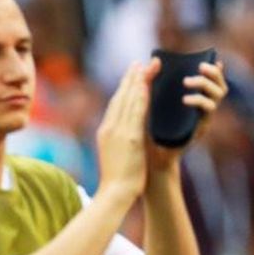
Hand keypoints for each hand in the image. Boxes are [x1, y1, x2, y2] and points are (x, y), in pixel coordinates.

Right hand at [95, 61, 154, 201]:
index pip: (115, 104)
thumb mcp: (116, 154)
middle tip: (140, 62)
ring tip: (146, 66)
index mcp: (105, 131)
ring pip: (128, 100)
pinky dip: (141, 96)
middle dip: (131, 78)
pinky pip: (136, 112)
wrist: (114, 193)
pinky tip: (148, 85)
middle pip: (120, 97)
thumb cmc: (117, 178)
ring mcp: (118, 132)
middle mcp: (109, 127)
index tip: (132, 74)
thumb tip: (128, 132)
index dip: (124, 87)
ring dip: (138, 81)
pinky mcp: (129, 137)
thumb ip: (121, 140)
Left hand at [147, 59, 228, 171]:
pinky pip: (208, 109)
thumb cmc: (149, 132)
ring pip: (218, 94)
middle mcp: (202, 108)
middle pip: (220, 85)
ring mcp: (204, 117)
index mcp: (193, 101)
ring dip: (205, 84)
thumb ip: (153, 90)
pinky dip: (198, 101)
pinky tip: (185, 99)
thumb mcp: (152, 107)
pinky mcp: (201, 127)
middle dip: (213, 73)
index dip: (214, 70)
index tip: (212, 58)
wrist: (151, 157)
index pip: (211, 81)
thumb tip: (146, 66)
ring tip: (187, 81)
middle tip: (200, 66)